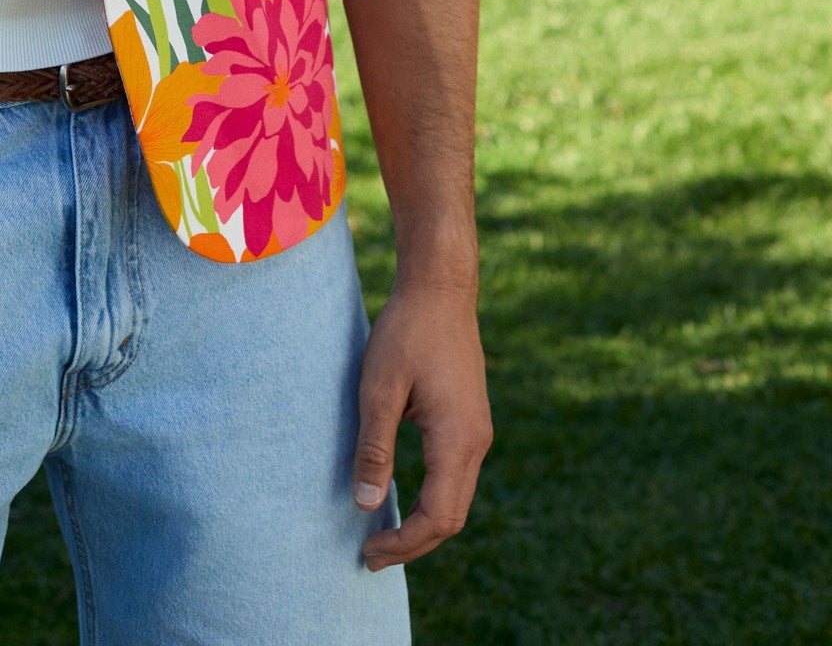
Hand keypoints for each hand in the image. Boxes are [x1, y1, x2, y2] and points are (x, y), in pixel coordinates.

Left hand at [353, 276, 491, 569]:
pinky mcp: (470, 420)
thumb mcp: (378, 389)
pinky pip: (455, 475)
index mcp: (457, 440)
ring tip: (383, 535)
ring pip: (456, 499)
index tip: (369, 553)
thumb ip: (374, 449)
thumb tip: (366, 507)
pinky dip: (432, 498)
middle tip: (371, 556)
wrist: (441, 287)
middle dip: (414, 543)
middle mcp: (476, 442)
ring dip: (424, 523)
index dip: (404, 543)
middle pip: (452, 517)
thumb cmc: (406, 332)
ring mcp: (477, 431)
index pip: (438, 517)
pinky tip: (404, 498)